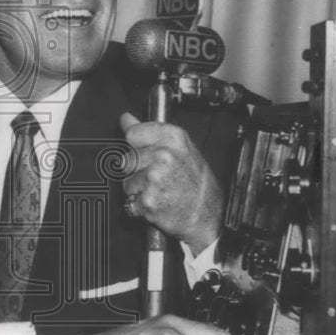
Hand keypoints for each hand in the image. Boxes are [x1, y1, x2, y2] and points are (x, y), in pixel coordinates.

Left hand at [118, 112, 222, 251]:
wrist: (209, 216)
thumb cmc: (197, 183)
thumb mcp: (181, 149)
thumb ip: (151, 133)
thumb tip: (126, 118)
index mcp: (173, 138)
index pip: (132, 134)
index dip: (134, 144)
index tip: (140, 150)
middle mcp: (163, 155)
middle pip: (126, 159)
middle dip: (136, 170)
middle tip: (157, 177)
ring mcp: (154, 178)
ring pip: (126, 181)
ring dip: (137, 188)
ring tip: (159, 190)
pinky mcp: (148, 200)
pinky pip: (130, 200)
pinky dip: (139, 205)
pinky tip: (158, 202)